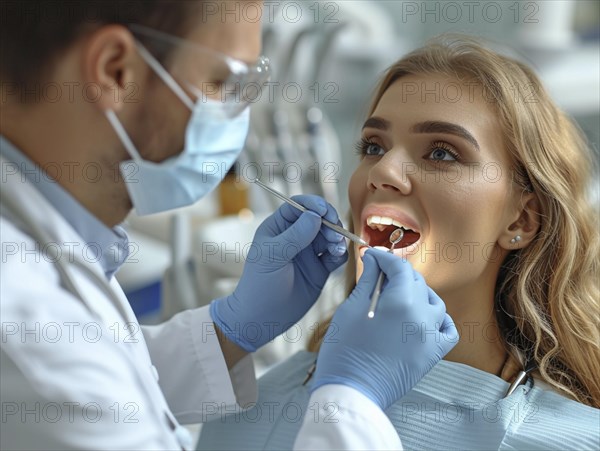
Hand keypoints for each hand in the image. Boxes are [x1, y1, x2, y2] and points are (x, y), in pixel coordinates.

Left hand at [210, 195, 347, 351]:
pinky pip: (335, 255)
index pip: (298, 207)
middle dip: (329, 222)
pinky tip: (336, 257)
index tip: (325, 211)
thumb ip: (294, 236)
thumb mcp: (273, 257)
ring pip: (329, 236)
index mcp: (278, 228)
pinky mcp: (319, 269)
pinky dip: (339, 253)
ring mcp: (308, 253)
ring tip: (335, 248)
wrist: (262, 318)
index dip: (313, 205)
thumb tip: (315, 216)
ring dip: (336, 238)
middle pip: (318, 219)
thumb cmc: (259, 285)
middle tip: (334, 233)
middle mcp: (295, 237)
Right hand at [311, 248, 458, 410]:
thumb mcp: (350, 309)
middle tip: (378, 276)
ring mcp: (430, 336)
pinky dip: (439, 320)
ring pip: (433, 302)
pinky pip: (447, 330)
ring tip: (398, 297)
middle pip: (416, 282)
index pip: (399, 267)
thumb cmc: (344, 352)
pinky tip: (424, 317)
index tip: (373, 256)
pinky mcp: (433, 355)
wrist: (352, 391)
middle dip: (397, 274)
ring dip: (417, 293)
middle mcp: (421, 315)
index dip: (384, 258)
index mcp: (400, 301)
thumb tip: (374, 260)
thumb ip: (367, 282)